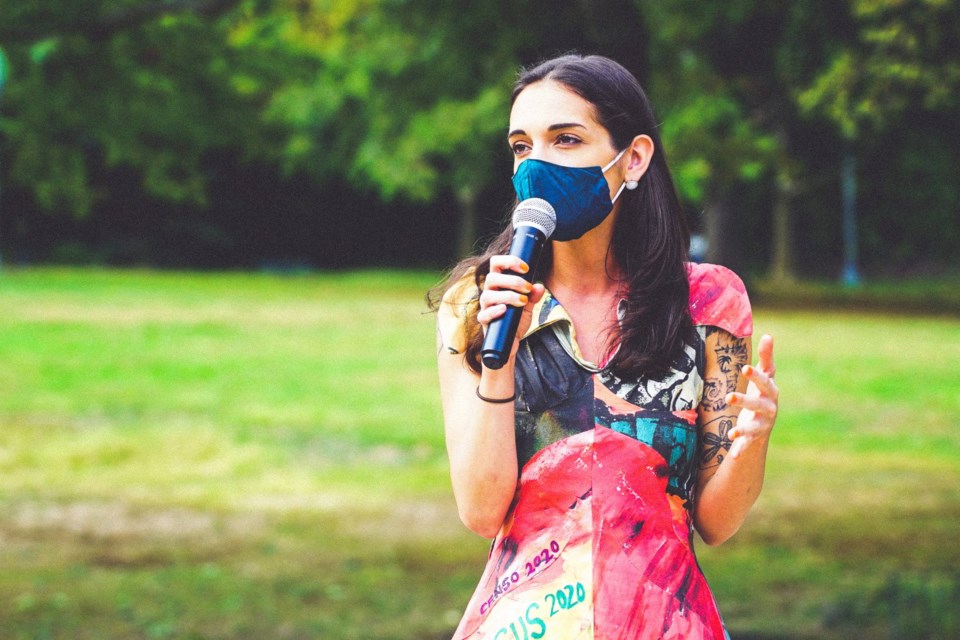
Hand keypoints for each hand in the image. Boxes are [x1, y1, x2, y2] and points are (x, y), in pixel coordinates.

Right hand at [476, 255, 544, 347]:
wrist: (510, 343)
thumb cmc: (516, 320)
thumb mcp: (528, 307)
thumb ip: (533, 296)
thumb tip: (539, 286)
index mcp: (498, 284)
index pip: (496, 264)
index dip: (509, 261)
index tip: (526, 268)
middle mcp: (489, 293)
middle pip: (492, 278)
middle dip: (512, 281)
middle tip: (527, 287)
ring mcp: (485, 307)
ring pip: (487, 295)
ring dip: (507, 296)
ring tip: (522, 301)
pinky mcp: (484, 321)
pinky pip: (484, 314)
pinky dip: (494, 311)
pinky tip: (505, 310)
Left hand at [725, 334, 777, 458]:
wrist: (767, 419)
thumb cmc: (763, 391)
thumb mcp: (765, 375)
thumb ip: (766, 357)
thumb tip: (768, 334)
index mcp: (770, 391)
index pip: (764, 381)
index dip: (755, 375)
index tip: (743, 367)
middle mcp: (769, 408)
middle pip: (757, 404)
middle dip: (744, 401)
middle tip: (728, 397)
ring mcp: (763, 424)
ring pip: (754, 427)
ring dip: (743, 430)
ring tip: (731, 433)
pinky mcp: (755, 436)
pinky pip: (748, 444)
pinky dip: (741, 449)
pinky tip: (733, 456)